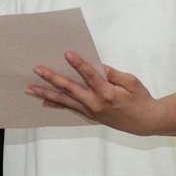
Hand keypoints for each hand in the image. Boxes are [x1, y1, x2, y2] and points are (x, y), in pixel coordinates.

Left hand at [25, 51, 162, 135]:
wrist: (144, 122)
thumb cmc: (140, 99)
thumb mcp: (131, 82)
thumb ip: (112, 74)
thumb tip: (95, 65)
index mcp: (108, 93)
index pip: (90, 76)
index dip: (79, 64)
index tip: (67, 53)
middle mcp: (95, 103)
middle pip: (70, 89)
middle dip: (52, 78)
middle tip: (37, 69)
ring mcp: (91, 111)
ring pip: (65, 101)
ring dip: (46, 94)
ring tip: (30, 88)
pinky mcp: (89, 116)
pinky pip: (70, 109)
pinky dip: (56, 104)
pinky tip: (44, 101)